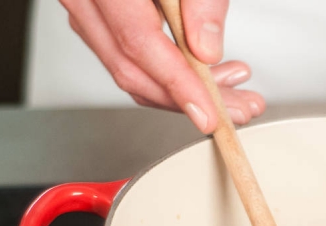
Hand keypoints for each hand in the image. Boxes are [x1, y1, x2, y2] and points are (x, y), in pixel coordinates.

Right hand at [60, 0, 264, 130]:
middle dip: (189, 99)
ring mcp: (85, 2)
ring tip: (234, 86)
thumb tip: (206, 49)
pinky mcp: (97, 8)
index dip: (177, 86)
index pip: (139, 44)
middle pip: (131, 68)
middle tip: (240, 107)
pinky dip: (168, 69)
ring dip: (183, 88)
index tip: (210, 114)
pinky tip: (207, 70)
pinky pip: (127, 51)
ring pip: (128, 66)